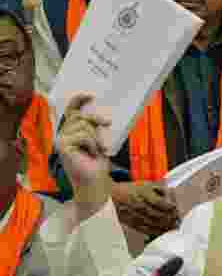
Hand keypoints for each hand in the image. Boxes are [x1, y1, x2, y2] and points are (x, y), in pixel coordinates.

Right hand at [57, 94, 113, 215]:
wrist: (95, 181)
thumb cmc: (97, 162)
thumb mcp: (98, 139)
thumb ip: (94, 126)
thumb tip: (101, 115)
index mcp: (71, 131)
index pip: (71, 111)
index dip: (78, 100)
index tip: (91, 95)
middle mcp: (63, 134)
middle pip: (80, 116)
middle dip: (96, 120)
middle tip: (107, 124)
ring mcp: (60, 140)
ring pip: (84, 125)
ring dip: (96, 137)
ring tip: (97, 149)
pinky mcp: (63, 147)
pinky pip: (83, 136)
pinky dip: (92, 144)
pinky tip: (92, 154)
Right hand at [111, 181, 178, 236]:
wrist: (113, 196)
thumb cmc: (132, 189)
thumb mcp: (146, 184)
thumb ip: (160, 189)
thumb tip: (172, 195)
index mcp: (142, 193)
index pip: (158, 201)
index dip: (168, 206)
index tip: (176, 208)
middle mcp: (138, 204)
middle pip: (156, 214)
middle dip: (169, 218)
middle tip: (178, 220)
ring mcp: (134, 214)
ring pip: (151, 223)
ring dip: (164, 226)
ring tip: (174, 226)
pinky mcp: (131, 222)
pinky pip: (144, 229)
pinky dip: (155, 231)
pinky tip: (163, 231)